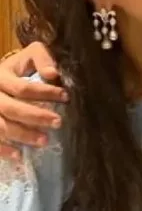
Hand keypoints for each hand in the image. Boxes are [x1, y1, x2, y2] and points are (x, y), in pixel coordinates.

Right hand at [0, 42, 65, 159]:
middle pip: (12, 109)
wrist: (1, 76)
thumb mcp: (30, 55)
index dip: (45, 93)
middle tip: (58, 122)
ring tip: (44, 141)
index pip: (23, 88)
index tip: (65, 97)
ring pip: (1, 127)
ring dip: (22, 135)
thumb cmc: (20, 67)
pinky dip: (3, 150)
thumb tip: (53, 74)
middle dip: (36, 117)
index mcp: (1, 76)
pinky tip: (18, 155)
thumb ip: (42, 58)